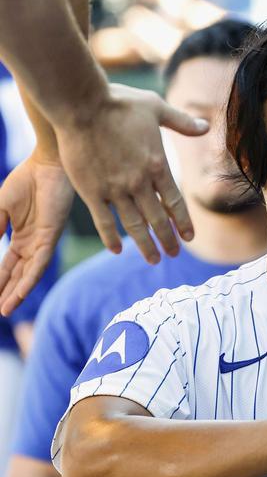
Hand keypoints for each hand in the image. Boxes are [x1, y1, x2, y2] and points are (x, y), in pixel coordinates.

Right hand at [0, 154, 72, 314]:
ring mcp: (43, 241)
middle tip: (0, 311)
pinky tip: (21, 292)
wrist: (46, 165)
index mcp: (21, 237)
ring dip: (17, 291)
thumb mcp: (1, 209)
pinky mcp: (51, 236)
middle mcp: (33, 243)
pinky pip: (40, 262)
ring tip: (6, 309)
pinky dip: (29, 277)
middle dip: (7, 292)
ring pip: (29, 273)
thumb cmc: (26, 181)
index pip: (7, 266)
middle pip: (17, 274)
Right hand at [54, 82, 207, 262]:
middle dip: (167, 240)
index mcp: (157, 165)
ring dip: (145, 245)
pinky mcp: (90, 190)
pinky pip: (103, 221)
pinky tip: (117, 250)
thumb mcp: (156, 108)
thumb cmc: (118, 102)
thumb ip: (181, 122)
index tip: (189, 237)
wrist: (80, 103)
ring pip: (133, 225)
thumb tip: (205, 126)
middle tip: (173, 255)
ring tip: (153, 260)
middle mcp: (138, 183)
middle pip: (157, 220)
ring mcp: (114, 189)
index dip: (182, 222)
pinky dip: (110, 237)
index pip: (175, 202)